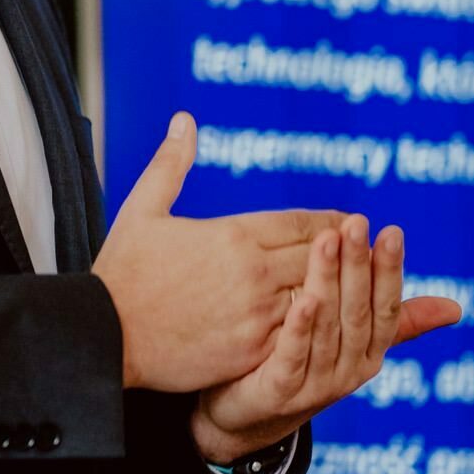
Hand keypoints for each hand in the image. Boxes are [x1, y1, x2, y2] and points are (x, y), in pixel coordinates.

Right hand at [93, 112, 346, 391]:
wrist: (104, 336)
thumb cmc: (122, 272)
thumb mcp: (142, 209)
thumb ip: (171, 164)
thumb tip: (185, 120)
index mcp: (233, 235)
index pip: (302, 223)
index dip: (332, 222)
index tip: (350, 221)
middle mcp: (254, 273)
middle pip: (320, 257)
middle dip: (346, 252)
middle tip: (370, 249)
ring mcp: (258, 316)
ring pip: (320, 297)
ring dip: (342, 290)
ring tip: (363, 288)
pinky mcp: (254, 354)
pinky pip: (303, 338)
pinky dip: (322, 329)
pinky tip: (334, 328)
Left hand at [189, 213, 462, 462]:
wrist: (246, 416)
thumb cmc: (303, 364)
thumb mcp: (351, 342)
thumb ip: (396, 321)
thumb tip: (456, 308)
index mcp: (369, 354)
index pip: (385, 308)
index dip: (389, 271)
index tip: (391, 231)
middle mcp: (349, 371)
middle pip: (357, 313)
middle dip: (358, 266)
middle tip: (357, 223)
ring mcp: (316, 385)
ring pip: (327, 328)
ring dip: (327, 282)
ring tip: (327, 241)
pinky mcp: (281, 393)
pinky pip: (292, 356)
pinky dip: (300, 328)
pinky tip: (303, 298)